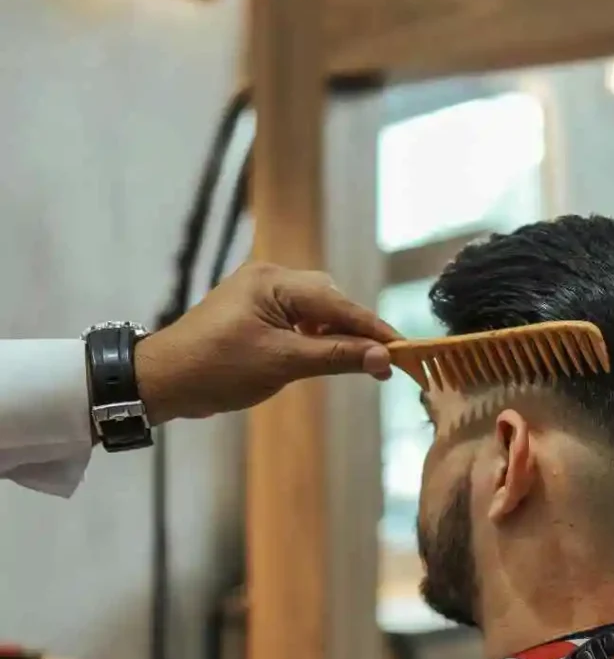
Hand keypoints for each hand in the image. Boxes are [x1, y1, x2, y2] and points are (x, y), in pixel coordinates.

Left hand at [134, 262, 400, 424]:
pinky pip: (300, 320)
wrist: (163, 380)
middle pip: (332, 301)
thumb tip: (383, 358)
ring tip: (360, 363)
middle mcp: (271, 278)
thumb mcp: (283, 364)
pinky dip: (318, 338)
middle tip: (384, 363)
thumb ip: (337, 356)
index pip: (339, 304)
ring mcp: (262, 294)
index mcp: (274, 282)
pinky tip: (328, 357)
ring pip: (318, 311)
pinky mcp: (257, 312)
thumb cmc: (217, 369)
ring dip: (339, 336)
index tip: (405, 350)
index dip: (374, 330)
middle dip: (358, 331)